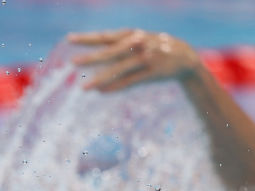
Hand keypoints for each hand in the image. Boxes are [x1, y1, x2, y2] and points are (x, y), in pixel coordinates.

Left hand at [67, 29, 202, 92]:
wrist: (184, 57)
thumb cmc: (154, 49)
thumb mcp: (137, 44)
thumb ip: (117, 52)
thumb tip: (96, 68)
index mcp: (132, 34)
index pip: (105, 36)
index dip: (87, 38)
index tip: (69, 39)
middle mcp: (138, 44)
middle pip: (110, 51)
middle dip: (91, 57)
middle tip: (72, 62)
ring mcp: (146, 58)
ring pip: (118, 69)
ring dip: (100, 79)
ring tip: (84, 87)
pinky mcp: (152, 73)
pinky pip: (130, 82)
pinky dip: (115, 87)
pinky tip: (101, 92)